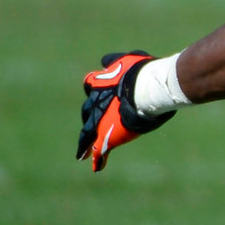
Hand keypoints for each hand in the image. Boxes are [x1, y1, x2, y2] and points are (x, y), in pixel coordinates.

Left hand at [78, 52, 172, 171]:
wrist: (143, 90)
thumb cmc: (141, 72)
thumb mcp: (128, 58)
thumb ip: (117, 61)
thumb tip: (106, 61)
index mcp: (100, 84)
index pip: (91, 84)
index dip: (94, 86)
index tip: (94, 88)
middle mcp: (95, 103)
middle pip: (88, 110)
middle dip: (90, 115)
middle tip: (92, 122)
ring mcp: (99, 122)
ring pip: (87, 133)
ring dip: (85, 142)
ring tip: (81, 153)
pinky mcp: (106, 137)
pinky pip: (99, 151)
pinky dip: (98, 158)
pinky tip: (96, 166)